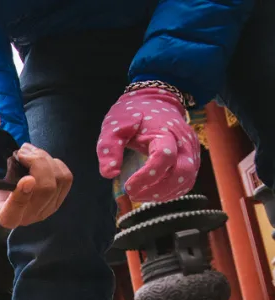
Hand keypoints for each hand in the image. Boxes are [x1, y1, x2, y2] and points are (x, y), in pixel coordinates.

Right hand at [0, 107, 72, 228]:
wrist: (2, 193)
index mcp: (3, 215)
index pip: (14, 211)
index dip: (22, 196)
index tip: (27, 179)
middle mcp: (26, 218)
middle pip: (44, 188)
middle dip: (37, 162)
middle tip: (22, 151)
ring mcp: (45, 211)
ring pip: (58, 181)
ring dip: (45, 159)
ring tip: (29, 153)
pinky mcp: (58, 201)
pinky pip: (66, 178)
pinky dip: (55, 163)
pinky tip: (40, 159)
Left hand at [97, 86, 198, 202]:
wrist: (156, 101)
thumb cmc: (133, 114)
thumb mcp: (114, 126)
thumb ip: (109, 148)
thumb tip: (109, 174)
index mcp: (165, 132)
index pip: (164, 158)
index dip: (147, 177)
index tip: (127, 187)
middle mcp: (184, 142)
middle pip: (182, 173)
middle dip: (158, 190)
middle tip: (134, 195)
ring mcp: (192, 151)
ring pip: (186, 180)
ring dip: (163, 194)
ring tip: (140, 194)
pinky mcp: (193, 158)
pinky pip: (187, 180)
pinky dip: (171, 191)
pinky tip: (152, 192)